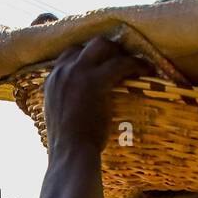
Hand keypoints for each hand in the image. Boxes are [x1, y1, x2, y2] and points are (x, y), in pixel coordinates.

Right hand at [43, 37, 148, 157]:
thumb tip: (79, 103)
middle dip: (106, 49)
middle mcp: (62, 72)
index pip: (70, 55)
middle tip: (121, 59)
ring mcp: (78, 73)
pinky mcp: (96, 80)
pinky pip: (121, 63)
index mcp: (52, 80)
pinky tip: (145, 70)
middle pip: (87, 45)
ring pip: (102, 45)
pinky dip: (136, 64)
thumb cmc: (68, 144)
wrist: (71, 153)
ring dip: (119, 52)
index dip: (88, 56)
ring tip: (134, 63)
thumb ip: (65, 102)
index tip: (102, 63)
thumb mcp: (59, 116)